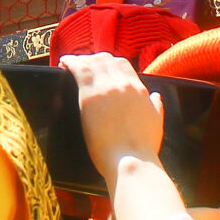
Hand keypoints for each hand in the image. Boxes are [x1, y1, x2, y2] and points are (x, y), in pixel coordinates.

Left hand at [65, 53, 163, 179]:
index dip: (109, 62)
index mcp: (138, 89)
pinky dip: (70, 63)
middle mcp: (123, 84)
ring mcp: (106, 87)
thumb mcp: (156, 123)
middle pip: (105, 60)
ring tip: (70, 63)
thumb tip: (156, 96)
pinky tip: (63, 64)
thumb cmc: (142, 149)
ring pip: (92, 62)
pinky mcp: (90, 96)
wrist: (131, 160)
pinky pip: (79, 70)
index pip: (122, 64)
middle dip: (93, 59)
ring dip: (80, 60)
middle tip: (83, 64)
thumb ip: (156, 106)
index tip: (100, 65)